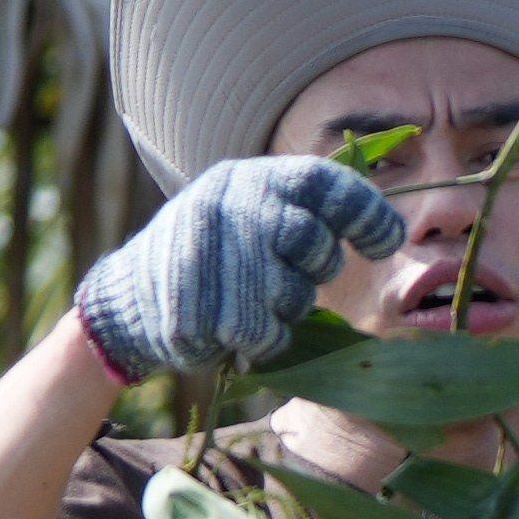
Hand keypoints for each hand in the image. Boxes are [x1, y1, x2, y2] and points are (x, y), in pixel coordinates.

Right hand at [73, 156, 405, 384]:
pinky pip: (259, 331)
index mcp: (252, 178)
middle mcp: (227, 201)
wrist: (128, 302)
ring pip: (287, 291)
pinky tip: (234, 332)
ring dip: (282, 310)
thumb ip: (308, 217)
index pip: (324, 181)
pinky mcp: (188, 295)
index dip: (364, 212)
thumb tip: (390, 228)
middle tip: (293, 278)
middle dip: (316, 268)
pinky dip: (260, 341)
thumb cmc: (218, 265)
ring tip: (254, 307)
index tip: (385, 244)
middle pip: (308, 238)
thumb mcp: (258, 221)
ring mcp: (202, 246)